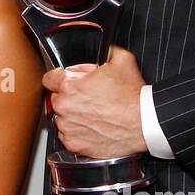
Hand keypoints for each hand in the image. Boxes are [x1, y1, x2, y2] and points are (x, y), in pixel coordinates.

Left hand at [41, 45, 147, 159]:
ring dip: (73, 115)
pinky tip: (93, 126)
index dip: (60, 77)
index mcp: (70, 86)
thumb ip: (105, 52)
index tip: (67, 81)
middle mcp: (64, 107)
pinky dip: (77, 132)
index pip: (49, 78)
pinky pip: (68, 136)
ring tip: (93, 113)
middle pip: (57, 98)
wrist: (145, 123)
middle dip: (69, 96)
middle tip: (88, 97)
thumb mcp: (122, 60)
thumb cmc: (133, 96)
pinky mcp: (74, 144)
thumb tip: (101, 50)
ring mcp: (68, 128)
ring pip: (62, 118)